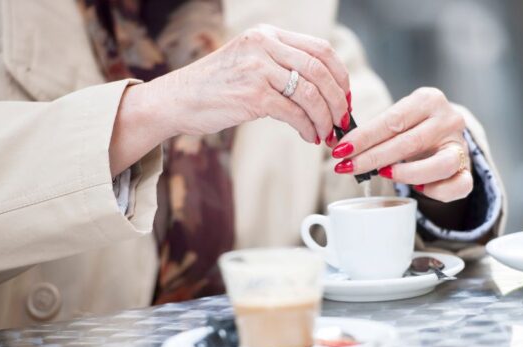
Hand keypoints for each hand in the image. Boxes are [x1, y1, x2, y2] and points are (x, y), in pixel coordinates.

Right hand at [156, 24, 349, 142]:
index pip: (320, 49)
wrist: (178, 100)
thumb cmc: (215, 87)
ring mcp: (258, 69)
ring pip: (311, 94)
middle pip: (321, 70)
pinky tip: (308, 136)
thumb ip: (280, 66)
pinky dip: (307, 128)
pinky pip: (294, 113)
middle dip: (338, 100)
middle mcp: (264, 46)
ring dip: (325, 118)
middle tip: (342, 119)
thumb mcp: (249, 62)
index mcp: (267, 35)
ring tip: (325, 133)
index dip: (340, 75)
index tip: (344, 96)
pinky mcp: (253, 95)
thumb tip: (321, 90)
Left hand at [328, 87, 471, 201]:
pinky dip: (435, 191)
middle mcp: (449, 119)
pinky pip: (457, 186)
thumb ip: (372, 131)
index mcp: (429, 100)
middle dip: (373, 158)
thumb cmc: (412, 129)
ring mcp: (461, 145)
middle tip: (348, 168)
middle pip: (409, 142)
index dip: (364, 138)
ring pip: (439, 165)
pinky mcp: (468, 170)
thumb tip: (336, 145)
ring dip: (407, 174)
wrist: (446, 137)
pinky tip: (417, 189)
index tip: (340, 150)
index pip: (392, 120)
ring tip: (383, 175)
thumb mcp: (395, 121)